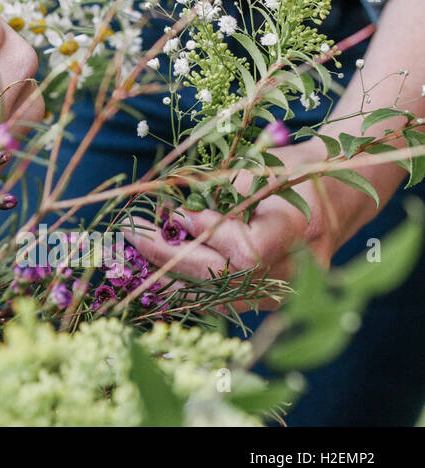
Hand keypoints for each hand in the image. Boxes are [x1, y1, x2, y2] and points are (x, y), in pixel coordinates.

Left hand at [127, 139, 339, 307]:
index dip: (205, 236)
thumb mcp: (260, 167)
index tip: (173, 215)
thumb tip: (167, 207)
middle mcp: (294, 273)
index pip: (246, 252)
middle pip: (224, 278)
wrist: (336, 197)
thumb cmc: (295, 171)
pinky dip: (187, 282)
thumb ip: (217, 189)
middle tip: (131, 233)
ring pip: (217, 295)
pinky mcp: (269, 300)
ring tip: (135, 250)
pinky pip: (222, 297)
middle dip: (169, 256)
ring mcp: (283, 294)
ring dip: (170, 273)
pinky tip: (156, 267)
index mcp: (299, 233)